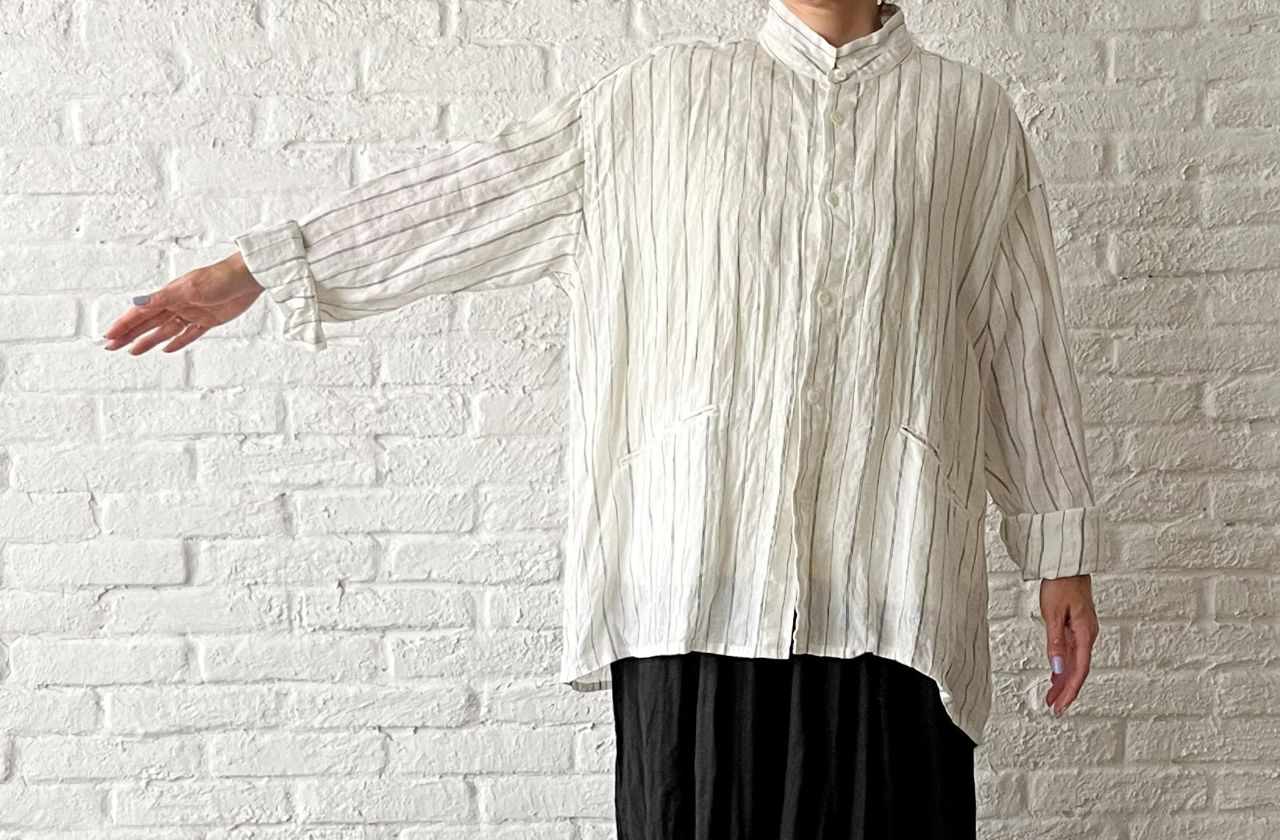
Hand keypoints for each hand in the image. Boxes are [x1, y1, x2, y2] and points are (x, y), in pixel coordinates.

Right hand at [103, 251, 263, 353]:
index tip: (109, 336)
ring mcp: (192, 313)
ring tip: (133, 351)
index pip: (140, 313)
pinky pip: (189, 335)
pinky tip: (166, 348)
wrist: (247, 279)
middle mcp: (178, 304)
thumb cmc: (218, 278)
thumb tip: (137, 302)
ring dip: (149, 341)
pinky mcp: (208, 321)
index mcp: (169, 295)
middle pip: (148, 324)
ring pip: (165, 331)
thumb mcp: (188, 289)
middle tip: (112, 347)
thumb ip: (162, 299)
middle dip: (129, 335)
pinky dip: (177, 342)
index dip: (124, 325)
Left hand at [1040, 574, 1098, 717]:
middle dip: (1066, 691)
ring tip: (1052, 695)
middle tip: (1054, 707)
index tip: (1060, 705)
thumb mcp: (1053, 614)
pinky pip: (1072, 652)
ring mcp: (1083, 630)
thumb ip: (1056, 642)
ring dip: (1064, 680)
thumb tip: (1058, 668)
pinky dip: (1064, 665)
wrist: (1067, 563)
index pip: (1079, 670)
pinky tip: (1056, 673)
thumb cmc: (1061, 583)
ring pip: (1075, 662)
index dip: (1070, 691)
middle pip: (1078, 670)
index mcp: (1085, 633)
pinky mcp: (1076, 625)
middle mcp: (1087, 634)